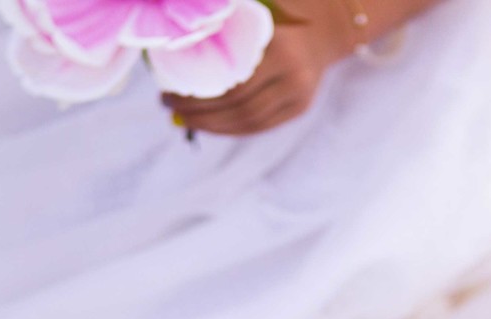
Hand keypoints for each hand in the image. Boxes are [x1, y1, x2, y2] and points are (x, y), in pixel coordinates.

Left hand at [162, 5, 353, 135]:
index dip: (197, 97)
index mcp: (279, 50)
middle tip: (170, 108)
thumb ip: (223, 30)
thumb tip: (175, 49)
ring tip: (185, 120)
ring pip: (248, 123)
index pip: (232, 86)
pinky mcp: (300, 109)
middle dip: (199, 114)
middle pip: (239, 108)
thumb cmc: (275, 19)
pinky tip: (210, 125)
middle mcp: (293, 76)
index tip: (168, 93)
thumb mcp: (251, 18)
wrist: (322, 29)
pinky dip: (230, 129)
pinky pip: (259, 127)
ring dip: (212, 126)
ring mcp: (299, 96)